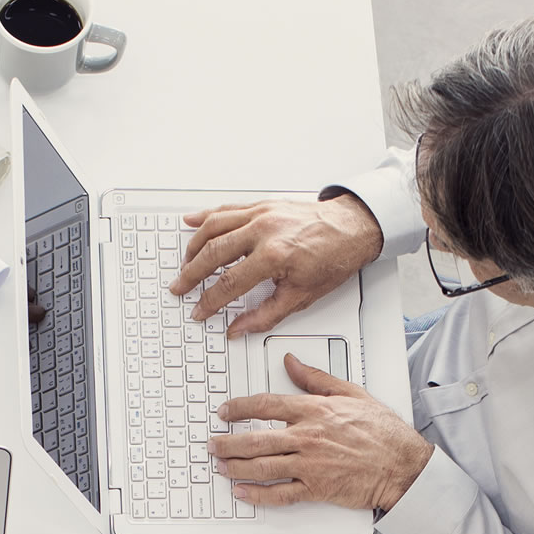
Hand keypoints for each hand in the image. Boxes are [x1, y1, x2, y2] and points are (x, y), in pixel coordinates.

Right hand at [168, 196, 382, 334]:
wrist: (353, 227)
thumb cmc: (333, 258)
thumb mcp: (301, 296)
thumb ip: (264, 316)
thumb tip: (238, 329)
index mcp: (273, 256)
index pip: (227, 284)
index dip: (208, 301)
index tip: (198, 310)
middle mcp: (263, 231)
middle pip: (212, 253)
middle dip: (191, 274)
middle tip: (179, 287)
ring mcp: (262, 214)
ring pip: (214, 227)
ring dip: (194, 246)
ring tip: (185, 263)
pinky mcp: (263, 205)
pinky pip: (227, 209)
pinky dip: (206, 216)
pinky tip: (192, 222)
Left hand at [210, 357, 433, 510]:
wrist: (402, 465)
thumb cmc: (382, 432)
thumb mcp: (352, 393)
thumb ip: (317, 378)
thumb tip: (291, 363)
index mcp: (315, 411)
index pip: (267, 405)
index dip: (239, 408)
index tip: (225, 411)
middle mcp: (308, 437)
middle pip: (256, 439)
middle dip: (228, 442)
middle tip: (212, 443)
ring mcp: (310, 465)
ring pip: (262, 467)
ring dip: (235, 467)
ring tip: (219, 466)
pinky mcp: (315, 488)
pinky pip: (279, 494)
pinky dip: (257, 495)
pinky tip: (241, 493)